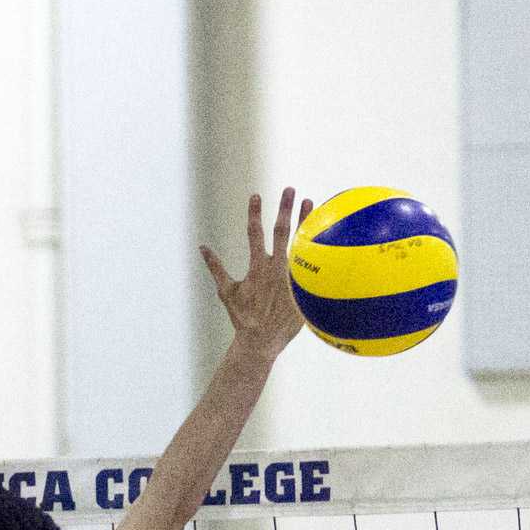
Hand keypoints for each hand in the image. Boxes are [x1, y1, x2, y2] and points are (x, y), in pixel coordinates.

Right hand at [201, 188, 312, 358]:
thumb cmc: (242, 317)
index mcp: (257, 266)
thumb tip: (201, 247)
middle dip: (284, 208)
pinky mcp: (303, 288)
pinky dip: (318, 250)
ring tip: (311, 202)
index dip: (254, 213)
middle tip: (289, 189)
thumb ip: (215, 267)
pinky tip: (327, 237)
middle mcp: (276, 267)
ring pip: (301, 243)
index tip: (256, 195)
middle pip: (281, 231)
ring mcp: (292, 277)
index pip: (254, 232)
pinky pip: (313, 266)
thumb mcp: (226, 291)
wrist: (261, 341)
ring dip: (306, 222)